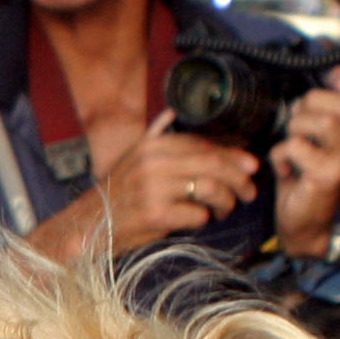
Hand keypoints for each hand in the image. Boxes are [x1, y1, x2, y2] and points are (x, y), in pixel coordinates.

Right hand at [91, 116, 260, 249]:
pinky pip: (197, 214)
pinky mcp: (156, 215)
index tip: (251, 166)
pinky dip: (204, 219)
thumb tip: (172, 112)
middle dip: (239, 178)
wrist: (88, 226)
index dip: (233, 155)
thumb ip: (155, 135)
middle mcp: (152, 163)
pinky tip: (201, 220)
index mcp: (152, 145)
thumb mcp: (131, 158)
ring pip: (210, 189)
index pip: (204, 145)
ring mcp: (153, 189)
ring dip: (227, 200)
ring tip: (226, 208)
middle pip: (212, 164)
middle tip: (250, 191)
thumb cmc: (117, 194)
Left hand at [270, 69, 339, 255]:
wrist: (303, 225)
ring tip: (292, 144)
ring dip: (295, 127)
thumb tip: (338, 71)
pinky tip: (284, 168)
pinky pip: (296, 146)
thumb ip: (328, 108)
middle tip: (297, 122)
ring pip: (322, 121)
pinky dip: (280, 154)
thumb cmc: (307, 179)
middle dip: (311, 104)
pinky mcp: (327, 177)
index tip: (337, 83)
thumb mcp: (320, 138)